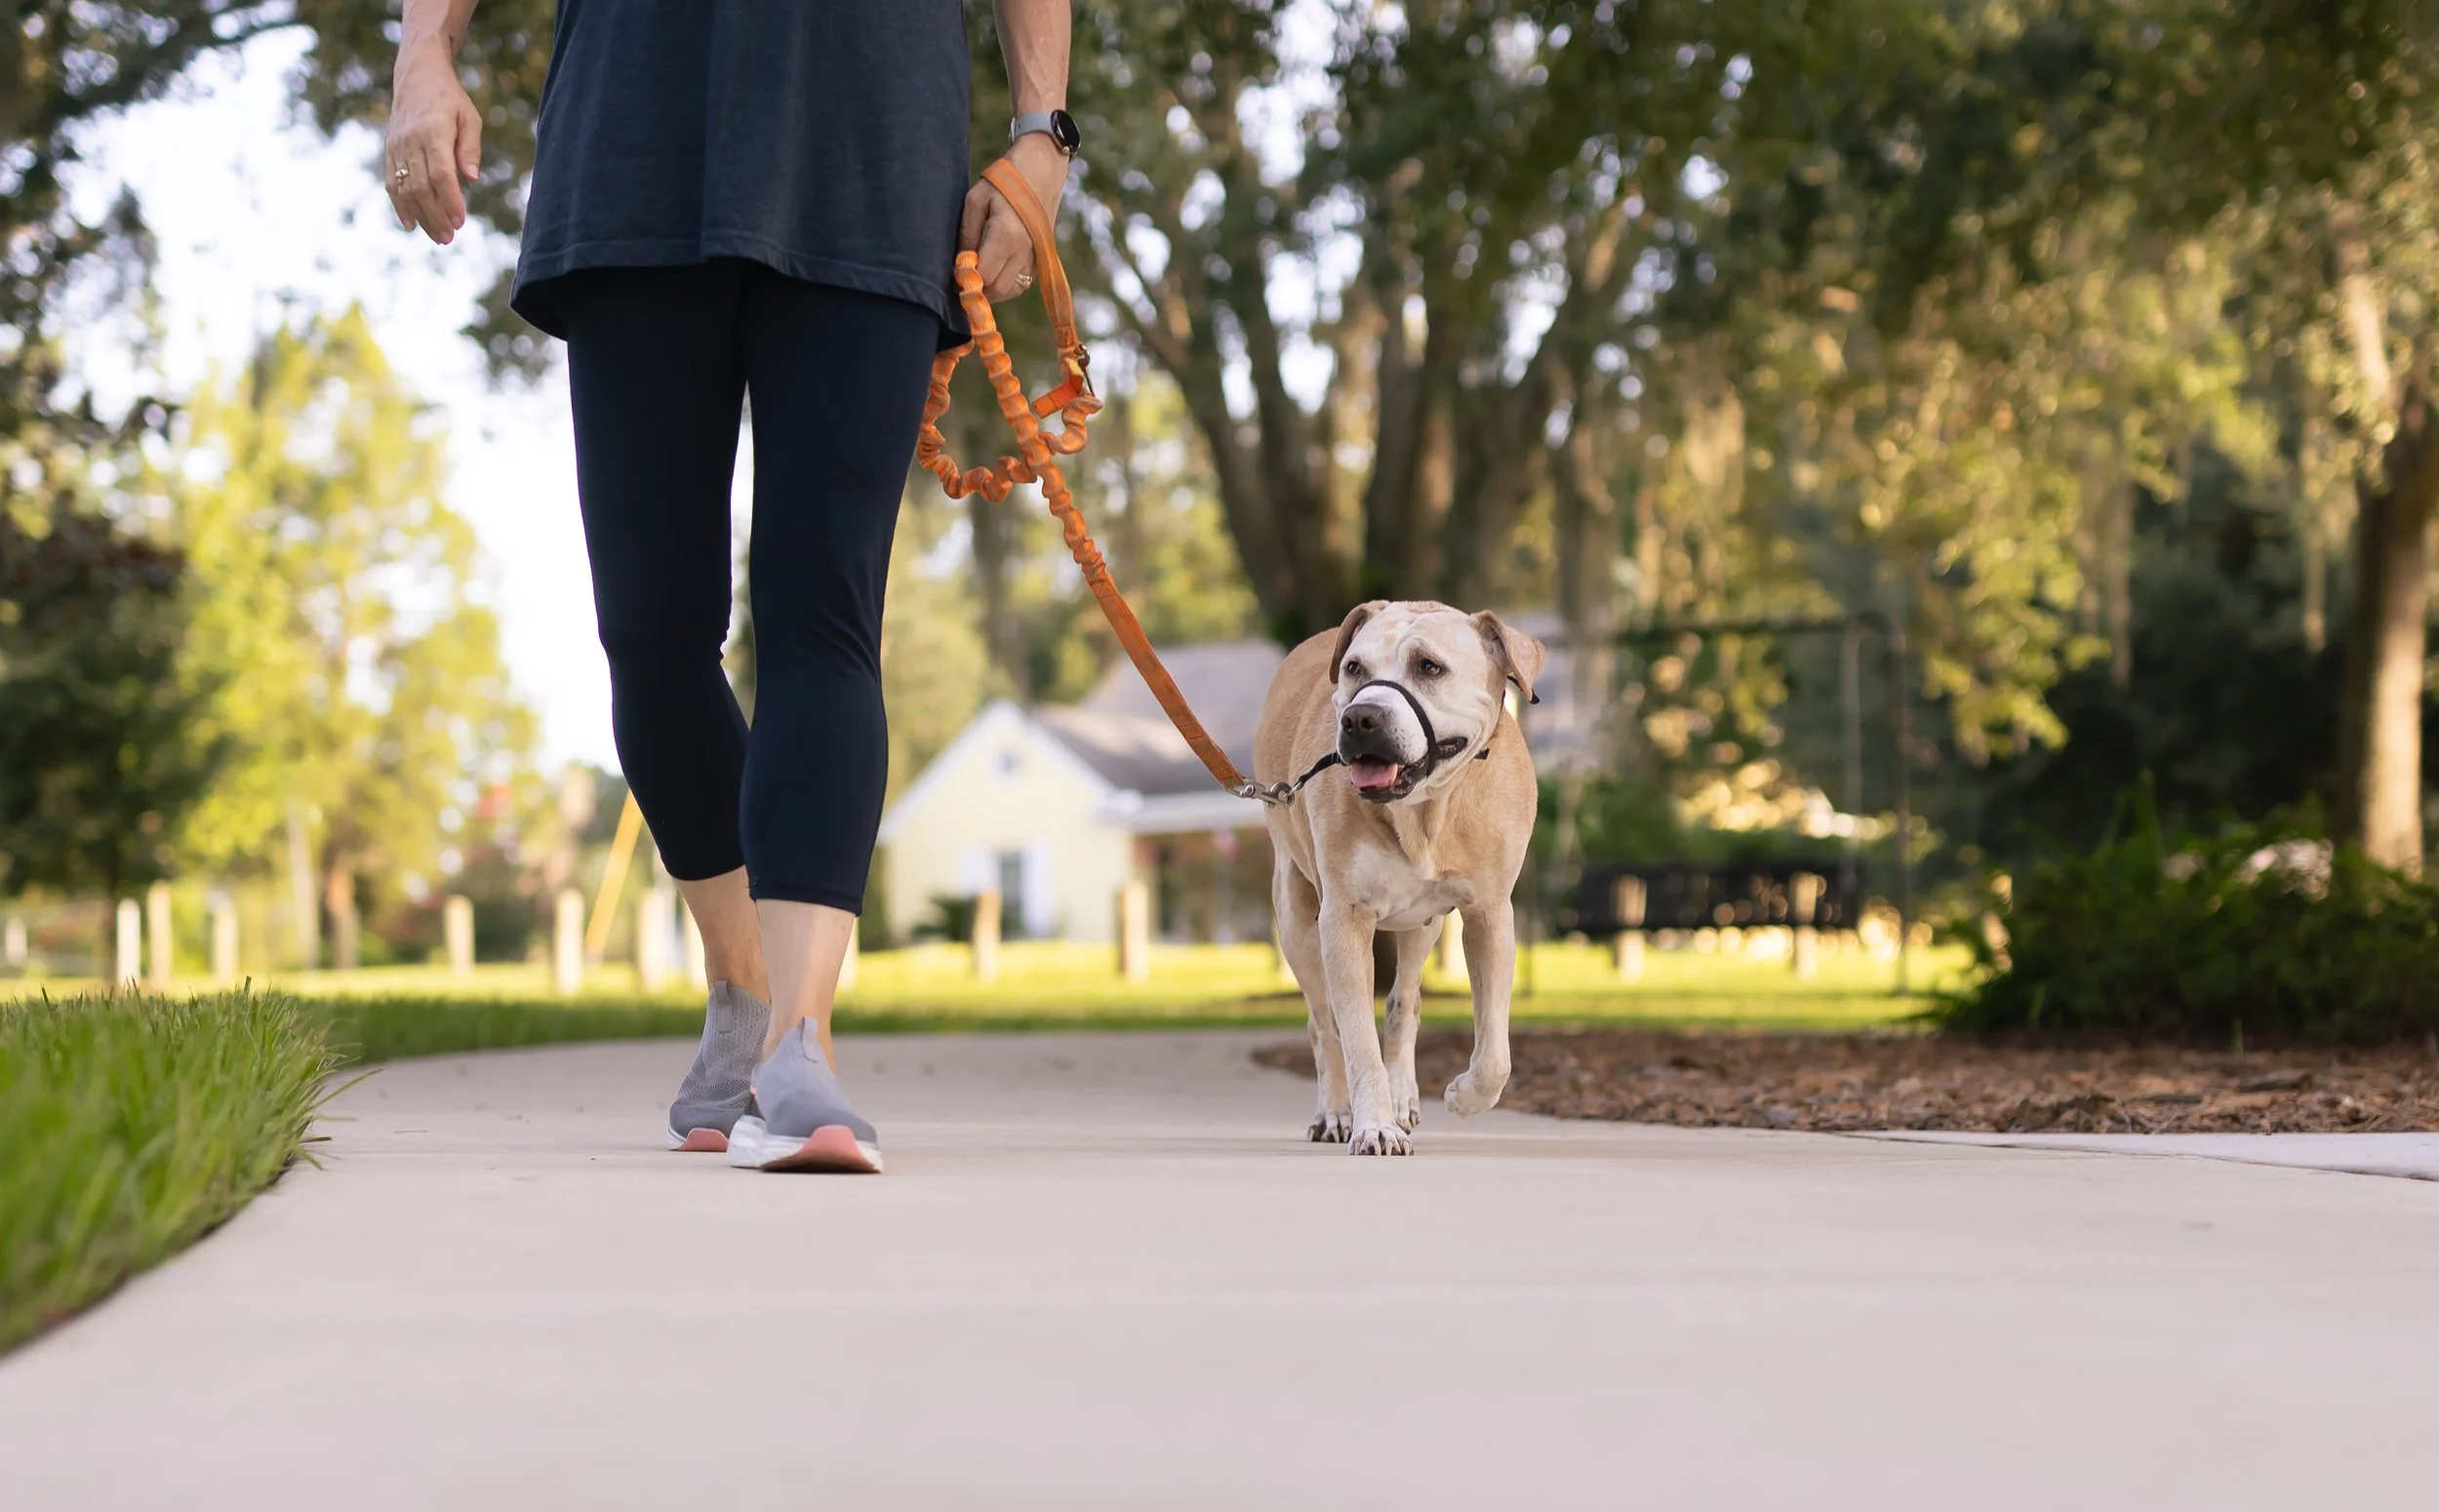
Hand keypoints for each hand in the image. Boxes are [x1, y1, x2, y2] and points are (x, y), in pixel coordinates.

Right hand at [385, 43, 482, 244]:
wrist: (416, 76)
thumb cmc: (450, 99)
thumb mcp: (470, 118)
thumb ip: (469, 149)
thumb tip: (471, 179)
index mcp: (433, 132)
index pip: (440, 174)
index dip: (450, 200)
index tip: (460, 221)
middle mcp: (411, 141)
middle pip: (421, 186)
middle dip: (435, 216)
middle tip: (449, 238)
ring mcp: (397, 146)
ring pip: (404, 188)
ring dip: (420, 216)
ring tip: (437, 236)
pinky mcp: (389, 150)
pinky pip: (391, 182)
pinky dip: (399, 205)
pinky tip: (410, 224)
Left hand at [960, 132, 1069, 301]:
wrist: (1042, 167)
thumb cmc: (1004, 180)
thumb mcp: (976, 199)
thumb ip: (967, 233)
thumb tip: (960, 261)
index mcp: (1006, 236)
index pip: (984, 276)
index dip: (967, 280)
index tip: (955, 275)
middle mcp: (1024, 250)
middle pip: (999, 289)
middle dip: (980, 289)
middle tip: (965, 279)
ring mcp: (1036, 254)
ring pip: (1013, 289)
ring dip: (995, 290)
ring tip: (980, 278)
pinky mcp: (1042, 253)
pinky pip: (1024, 281)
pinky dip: (1009, 283)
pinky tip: (996, 271)